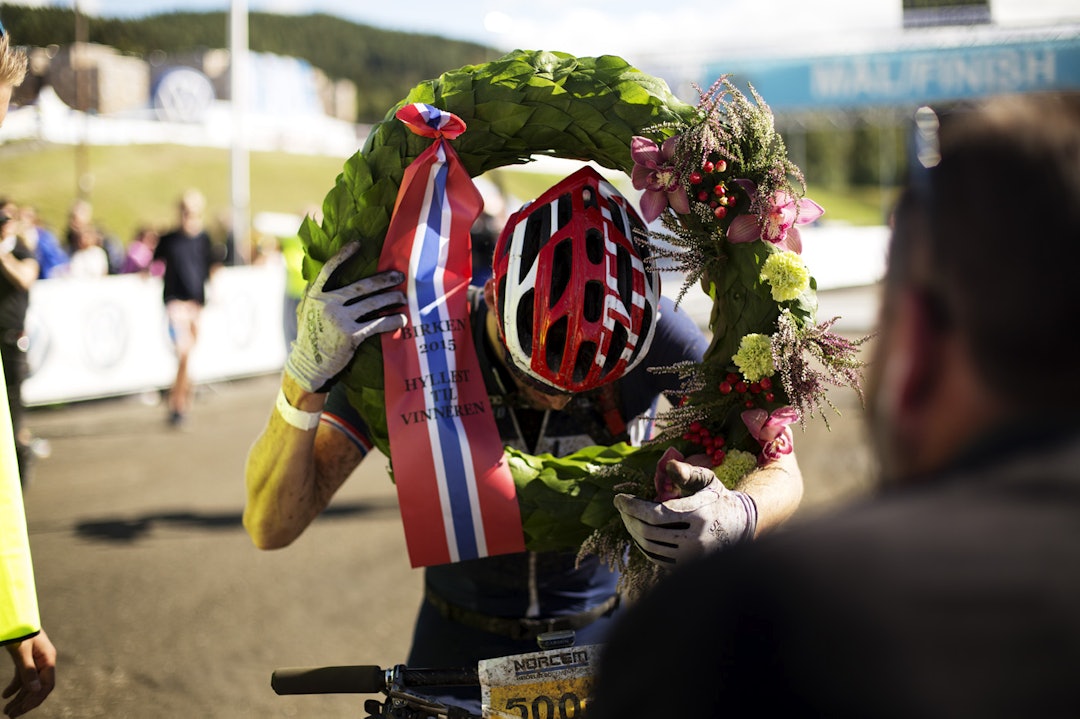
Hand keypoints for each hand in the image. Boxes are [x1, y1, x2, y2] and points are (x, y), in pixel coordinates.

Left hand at [3, 630, 55, 717]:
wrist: (16, 618)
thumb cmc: (20, 633)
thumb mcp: (21, 652)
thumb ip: (28, 671)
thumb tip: (35, 691)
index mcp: (48, 660)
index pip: (46, 686)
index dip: (35, 700)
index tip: (21, 710)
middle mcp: (44, 662)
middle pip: (37, 688)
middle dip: (25, 703)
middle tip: (11, 715)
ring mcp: (36, 661)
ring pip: (29, 684)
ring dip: (18, 698)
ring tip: (6, 711)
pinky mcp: (27, 660)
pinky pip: (23, 677)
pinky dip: (14, 687)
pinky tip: (5, 696)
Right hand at [284, 243, 406, 392]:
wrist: (308, 365)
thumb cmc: (310, 337)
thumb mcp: (306, 311)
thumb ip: (316, 295)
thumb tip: (325, 277)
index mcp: (315, 295)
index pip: (329, 269)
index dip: (343, 255)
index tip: (358, 244)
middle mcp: (327, 305)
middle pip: (361, 286)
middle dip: (384, 280)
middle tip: (399, 276)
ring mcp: (340, 320)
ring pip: (373, 304)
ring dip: (392, 299)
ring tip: (403, 298)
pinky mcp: (351, 336)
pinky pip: (377, 324)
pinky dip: (392, 321)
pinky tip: (401, 320)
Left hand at [615, 458, 757, 565]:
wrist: (740, 527)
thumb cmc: (718, 499)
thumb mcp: (707, 480)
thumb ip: (687, 472)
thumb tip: (668, 464)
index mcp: (699, 515)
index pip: (655, 514)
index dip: (632, 507)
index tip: (619, 499)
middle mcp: (695, 540)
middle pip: (649, 532)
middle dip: (629, 518)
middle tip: (621, 507)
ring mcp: (691, 557)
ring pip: (650, 547)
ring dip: (633, 532)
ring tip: (628, 517)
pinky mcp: (688, 567)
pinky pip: (657, 558)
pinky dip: (643, 545)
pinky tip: (639, 532)